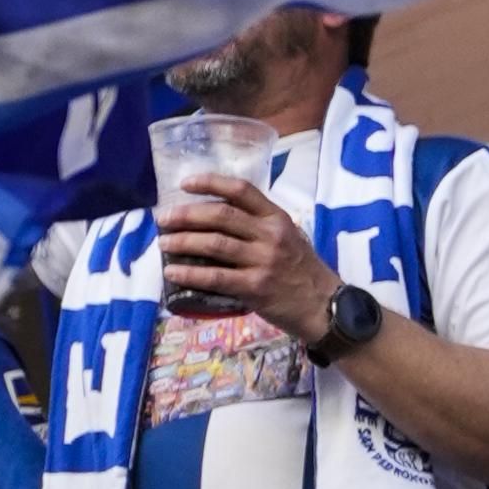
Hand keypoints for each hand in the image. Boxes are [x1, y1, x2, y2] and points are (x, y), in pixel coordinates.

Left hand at [155, 174, 336, 343]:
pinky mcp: (256, 287)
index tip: (184, 184)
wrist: (324, 306)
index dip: (210, 182)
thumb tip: (216, 217)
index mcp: (276, 218)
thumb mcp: (289, 237)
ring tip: (163, 244)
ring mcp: (264, 261)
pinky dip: (191, 274)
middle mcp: (270, 235)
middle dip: (186, 214)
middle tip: (163, 218)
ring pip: (214, 244)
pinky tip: (173, 272)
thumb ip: (259, 225)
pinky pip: (216, 277)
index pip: (241, 190)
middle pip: (220, 215)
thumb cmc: (302, 270)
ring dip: (183, 242)